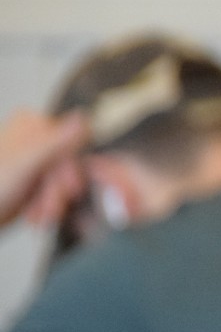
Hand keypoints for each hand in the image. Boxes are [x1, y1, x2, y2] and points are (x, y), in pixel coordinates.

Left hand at [0, 110, 89, 227]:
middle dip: (59, 190)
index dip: (71, 169)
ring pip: (63, 180)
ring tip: (38, 214)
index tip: (68, 188)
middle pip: (68, 164)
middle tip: (50, 208)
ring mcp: (34, 160)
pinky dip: (46, 205)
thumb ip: (56, 142)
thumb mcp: (27, 163)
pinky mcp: (33, 180)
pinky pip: (54, 191)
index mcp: (31, 125)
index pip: (72, 143)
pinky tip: (34, 213)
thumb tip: (82, 116)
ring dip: (53, 202)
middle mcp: (35, 139)